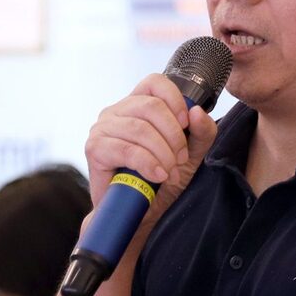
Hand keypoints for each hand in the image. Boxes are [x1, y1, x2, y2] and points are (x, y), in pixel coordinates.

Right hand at [84, 75, 218, 228]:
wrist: (138, 213)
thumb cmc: (160, 181)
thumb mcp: (190, 155)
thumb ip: (201, 133)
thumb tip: (197, 112)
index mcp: (137, 104)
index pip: (155, 82)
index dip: (175, 100)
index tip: (186, 124)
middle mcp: (117, 111)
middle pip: (151, 107)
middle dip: (173, 135)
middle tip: (180, 159)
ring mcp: (102, 128)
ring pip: (140, 129)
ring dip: (162, 154)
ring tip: (169, 173)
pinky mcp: (94, 148)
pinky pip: (126, 150)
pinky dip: (147, 164)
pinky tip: (156, 176)